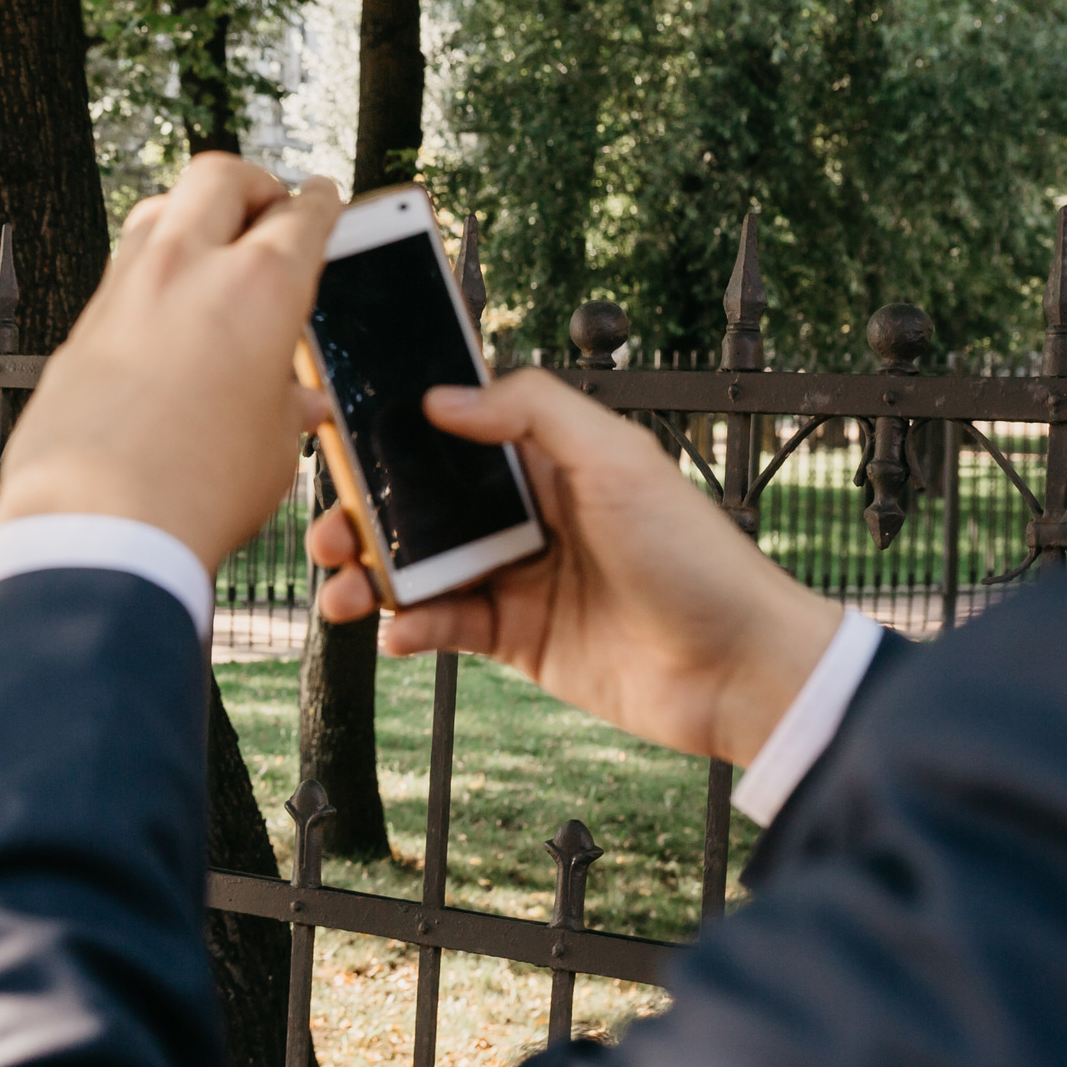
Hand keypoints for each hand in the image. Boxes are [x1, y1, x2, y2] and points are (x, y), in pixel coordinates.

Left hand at [0, 155, 340, 567]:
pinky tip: (163, 315)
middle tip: (269, 207)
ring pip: (158, 212)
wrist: (95, 529)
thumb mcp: (273, 448)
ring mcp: (122, 293)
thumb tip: (298, 402)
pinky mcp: (80, 330)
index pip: (301, 215)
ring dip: (192, 217)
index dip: (319, 203)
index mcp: (258, 288)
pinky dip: (149, 276)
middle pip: (221, 179)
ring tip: (212, 250)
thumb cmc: (192, 495)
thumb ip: (287, 406)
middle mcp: (185, 272)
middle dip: (253, 184)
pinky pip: (119, 275)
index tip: (321, 198)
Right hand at [310, 369, 840, 767]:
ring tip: (346, 587)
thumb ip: (532, 412)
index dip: (396, 433)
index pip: (454, 432)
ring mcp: (515, 576)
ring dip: (372, 575)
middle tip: (331, 528)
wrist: (735, 669)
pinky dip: (409, 628)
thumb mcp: (618, 460)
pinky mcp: (513, 637)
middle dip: (365, 514)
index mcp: (546, 461)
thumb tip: (445, 397)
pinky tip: (400, 632)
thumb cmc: (697, 559)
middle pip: (420, 504)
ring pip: (418, 568)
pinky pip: (441, 626)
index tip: (341, 435)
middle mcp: (525, 514)